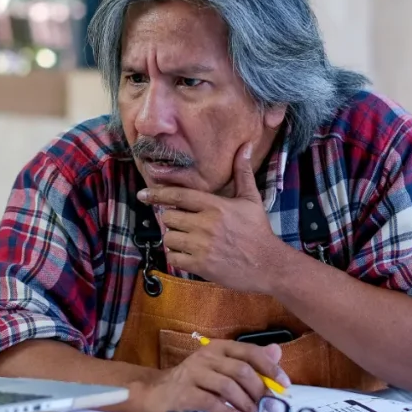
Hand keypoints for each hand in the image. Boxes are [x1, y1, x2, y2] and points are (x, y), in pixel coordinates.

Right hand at [136, 339, 290, 411]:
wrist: (156, 392)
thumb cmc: (193, 381)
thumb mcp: (220, 367)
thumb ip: (248, 360)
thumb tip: (277, 351)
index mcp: (218, 348)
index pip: (249, 351)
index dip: (270, 368)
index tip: (285, 385)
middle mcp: (205, 357)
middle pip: (240, 370)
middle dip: (259, 390)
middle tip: (268, 407)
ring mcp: (193, 374)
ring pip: (227, 386)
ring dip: (245, 403)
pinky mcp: (184, 393)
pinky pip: (211, 402)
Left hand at [137, 142, 285, 293]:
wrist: (268, 264)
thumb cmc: (258, 230)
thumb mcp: (251, 199)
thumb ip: (242, 172)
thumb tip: (245, 146)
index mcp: (215, 206)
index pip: (178, 196)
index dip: (157, 194)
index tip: (143, 194)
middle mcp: (206, 224)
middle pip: (169, 217)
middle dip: (173, 220)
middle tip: (185, 224)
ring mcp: (201, 246)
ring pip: (169, 237)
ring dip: (174, 239)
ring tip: (188, 239)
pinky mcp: (200, 265)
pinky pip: (173, 257)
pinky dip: (176, 256)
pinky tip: (189, 254)